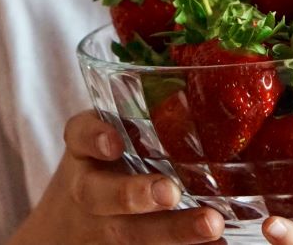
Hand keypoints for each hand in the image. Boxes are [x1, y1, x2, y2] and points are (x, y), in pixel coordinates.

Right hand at [8, 110, 224, 244]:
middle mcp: (91, 187)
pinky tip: (219, 244)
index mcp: (86, 147)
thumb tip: (222, 65)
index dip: (94, 138)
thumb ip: (150, 107)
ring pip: (133, 233)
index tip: (114, 143)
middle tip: (169, 192)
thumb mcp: (114, 131)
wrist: (70, 227)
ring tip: (211, 224)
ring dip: (173, 231)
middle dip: (134, 195)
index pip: (80, 134)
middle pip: (102, 194)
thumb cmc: (112, 159)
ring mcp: (107, 224)